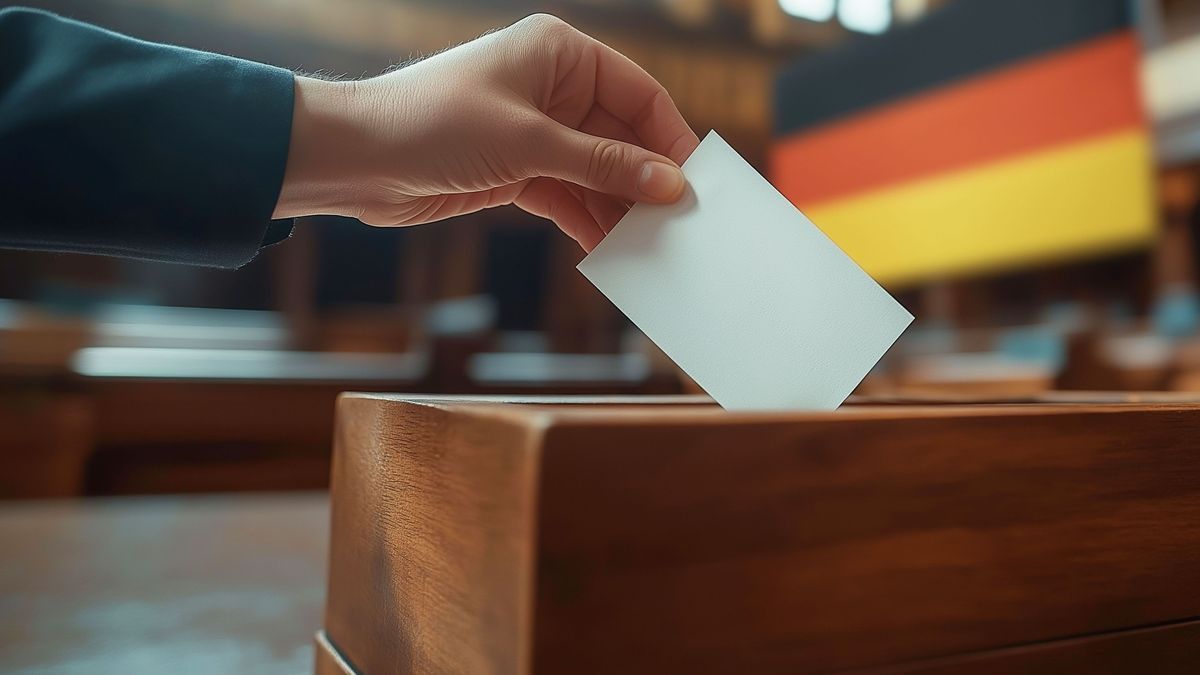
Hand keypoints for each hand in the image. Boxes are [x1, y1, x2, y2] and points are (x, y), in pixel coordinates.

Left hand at [274, 14, 699, 250]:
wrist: (358, 160)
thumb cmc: (435, 125)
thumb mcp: (529, 144)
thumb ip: (602, 164)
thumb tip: (668, 182)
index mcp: (560, 55)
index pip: (639, 93)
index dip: (669, 139)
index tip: (695, 183)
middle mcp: (554, 88)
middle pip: (622, 137)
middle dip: (646, 181)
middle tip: (681, 225)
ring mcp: (537, 132)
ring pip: (598, 173)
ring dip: (621, 209)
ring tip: (653, 247)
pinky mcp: (519, 171)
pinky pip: (570, 196)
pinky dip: (589, 221)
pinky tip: (613, 251)